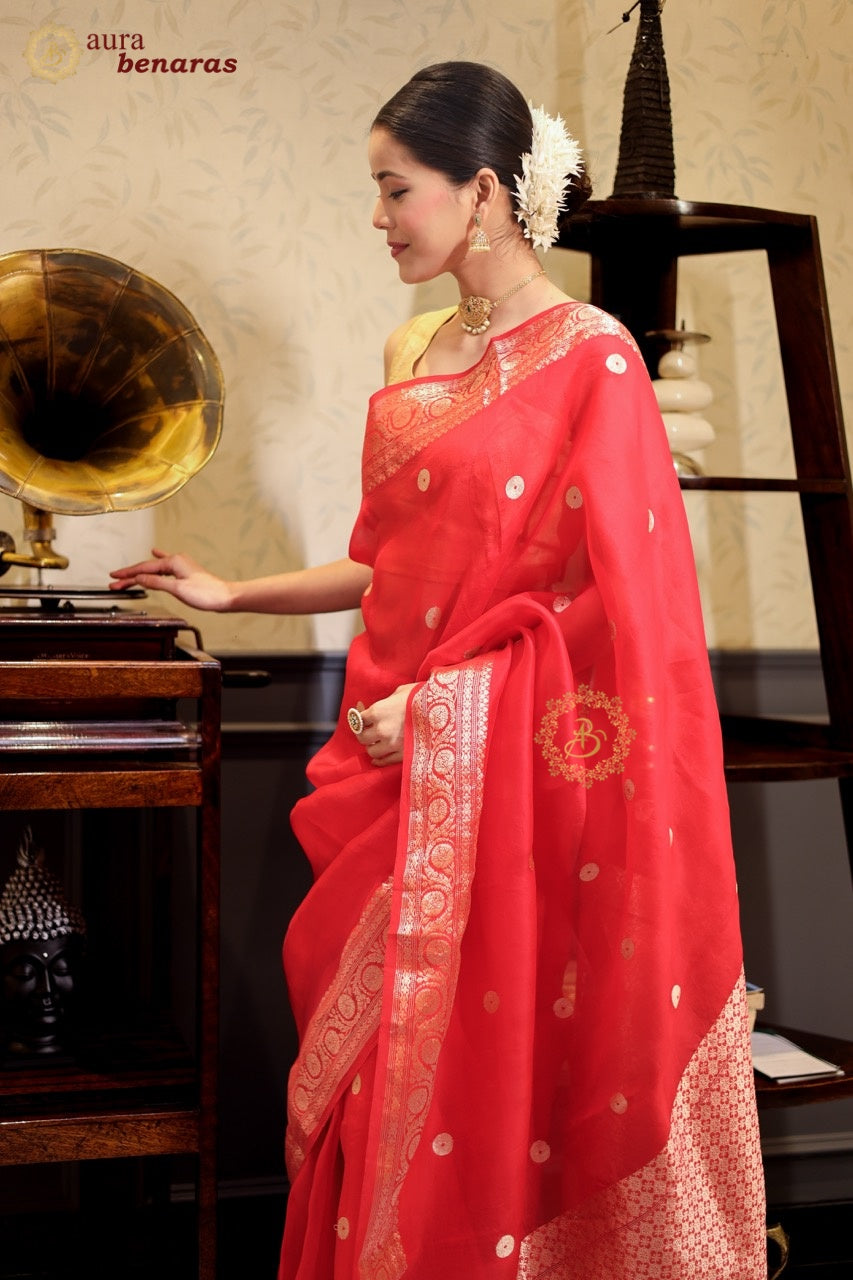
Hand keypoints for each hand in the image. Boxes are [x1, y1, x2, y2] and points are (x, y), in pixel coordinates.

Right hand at [109, 548, 233, 611]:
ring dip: (140, 573)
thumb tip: (139, 578)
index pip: (144, 569)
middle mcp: (176, 560)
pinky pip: (165, 567)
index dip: (127, 575)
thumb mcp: (177, 589)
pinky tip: (155, 553)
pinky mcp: (185, 572)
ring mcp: (181, 566)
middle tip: (114, 582)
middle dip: (130, 575)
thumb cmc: (206, 593)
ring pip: (155, 569)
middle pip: (147, 568)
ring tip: (126, 575)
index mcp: (173, 562)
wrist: (225, 597)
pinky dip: (156, 564)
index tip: (114, 578)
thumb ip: (156, 583)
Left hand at [353, 684, 416, 765]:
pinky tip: (378, 758)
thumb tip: (383, 705)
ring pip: (372, 751)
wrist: (445, 711)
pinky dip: (380, 760)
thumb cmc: (423, 697)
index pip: (358, 719)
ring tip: (377, 743)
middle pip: (362, 738)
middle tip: (368, 730)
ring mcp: (392, 744)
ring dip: (373, 747)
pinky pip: (385, 761)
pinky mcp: (403, 755)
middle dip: (364, 733)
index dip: (359, 717)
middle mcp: (382, 730)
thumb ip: (388, 700)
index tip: (362, 715)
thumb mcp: (402, 691)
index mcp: (378, 711)